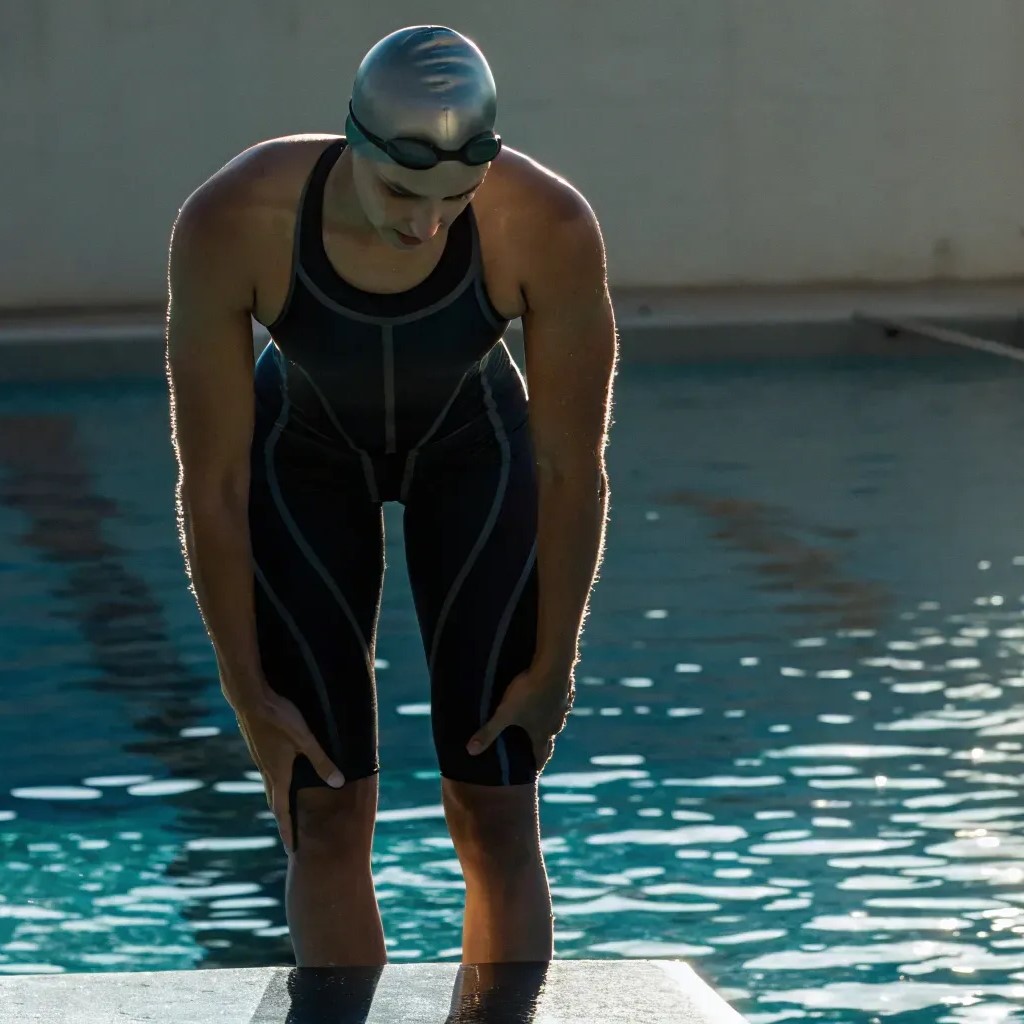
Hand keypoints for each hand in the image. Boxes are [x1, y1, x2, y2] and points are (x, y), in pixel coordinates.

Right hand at [232, 690, 343, 852]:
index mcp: (278, 774)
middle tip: (288, 836)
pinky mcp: (258, 748)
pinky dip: (274, 784)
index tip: (290, 849)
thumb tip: (339, 782)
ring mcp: (260, 760)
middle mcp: (267, 771)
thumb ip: (321, 760)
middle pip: (275, 802)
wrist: (250, 699)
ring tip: (285, 811)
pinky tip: (279, 776)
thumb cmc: (279, 718)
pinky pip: (267, 773)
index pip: (283, 810)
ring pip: (270, 787)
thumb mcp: (305, 739)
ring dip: (278, 801)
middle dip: (283, 820)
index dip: (288, 830)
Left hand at [466, 665, 574, 771]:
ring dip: (549, 724)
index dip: (537, 766)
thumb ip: (488, 732)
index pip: (541, 756)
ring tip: (541, 723)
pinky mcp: (565, 692)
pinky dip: (555, 705)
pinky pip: (561, 703)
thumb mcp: (504, 713)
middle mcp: (555, 725)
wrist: (553, 667)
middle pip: (549, 739)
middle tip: (537, 749)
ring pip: (556, 721)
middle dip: (543, 745)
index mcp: (541, 733)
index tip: (534, 773)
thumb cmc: (528, 693)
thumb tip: (470, 751)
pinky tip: (550, 698)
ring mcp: (562, 708)